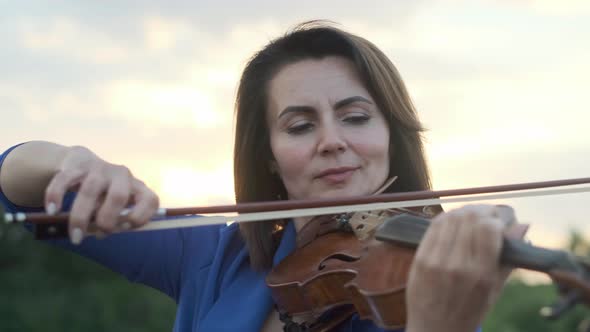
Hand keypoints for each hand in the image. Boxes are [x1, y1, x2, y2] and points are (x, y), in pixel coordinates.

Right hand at [44, 146, 158, 243]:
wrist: (81, 163)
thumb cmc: (103, 194)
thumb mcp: (116, 206)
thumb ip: (114, 220)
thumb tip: (101, 233)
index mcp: (137, 187)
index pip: (151, 200)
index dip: (141, 217)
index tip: (125, 228)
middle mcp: (122, 175)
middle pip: (118, 196)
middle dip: (108, 219)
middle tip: (100, 234)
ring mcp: (99, 168)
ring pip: (90, 190)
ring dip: (80, 217)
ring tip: (75, 236)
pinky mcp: (77, 166)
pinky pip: (65, 179)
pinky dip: (57, 196)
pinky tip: (53, 211)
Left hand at [405, 204, 527, 331]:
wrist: (434, 329)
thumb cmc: (469, 311)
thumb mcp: (495, 290)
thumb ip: (509, 257)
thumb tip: (524, 225)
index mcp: (480, 275)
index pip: (489, 228)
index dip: (497, 219)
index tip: (500, 223)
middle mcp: (456, 265)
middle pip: (469, 217)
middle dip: (482, 211)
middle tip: (487, 216)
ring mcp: (435, 260)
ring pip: (451, 217)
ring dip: (465, 211)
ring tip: (472, 218)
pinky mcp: (419, 257)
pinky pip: (434, 226)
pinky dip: (447, 218)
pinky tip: (454, 222)